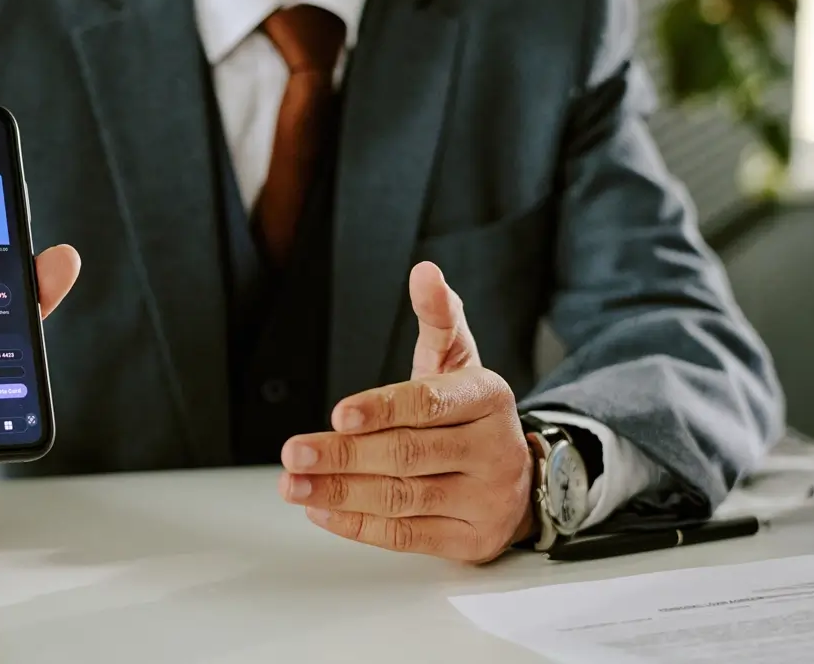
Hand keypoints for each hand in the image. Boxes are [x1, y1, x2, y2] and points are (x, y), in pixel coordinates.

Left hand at [279, 262, 533, 562]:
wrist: (520, 476)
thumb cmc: (469, 414)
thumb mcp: (458, 361)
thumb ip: (438, 318)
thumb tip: (424, 273)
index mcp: (489, 398)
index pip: (429, 404)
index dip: (381, 410)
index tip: (339, 414)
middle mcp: (494, 450)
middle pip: (408, 454)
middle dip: (343, 455)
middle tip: (294, 454)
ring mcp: (487, 499)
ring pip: (403, 499)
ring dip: (339, 493)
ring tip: (294, 484)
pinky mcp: (472, 541)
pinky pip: (407, 537)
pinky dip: (358, 525)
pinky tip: (321, 510)